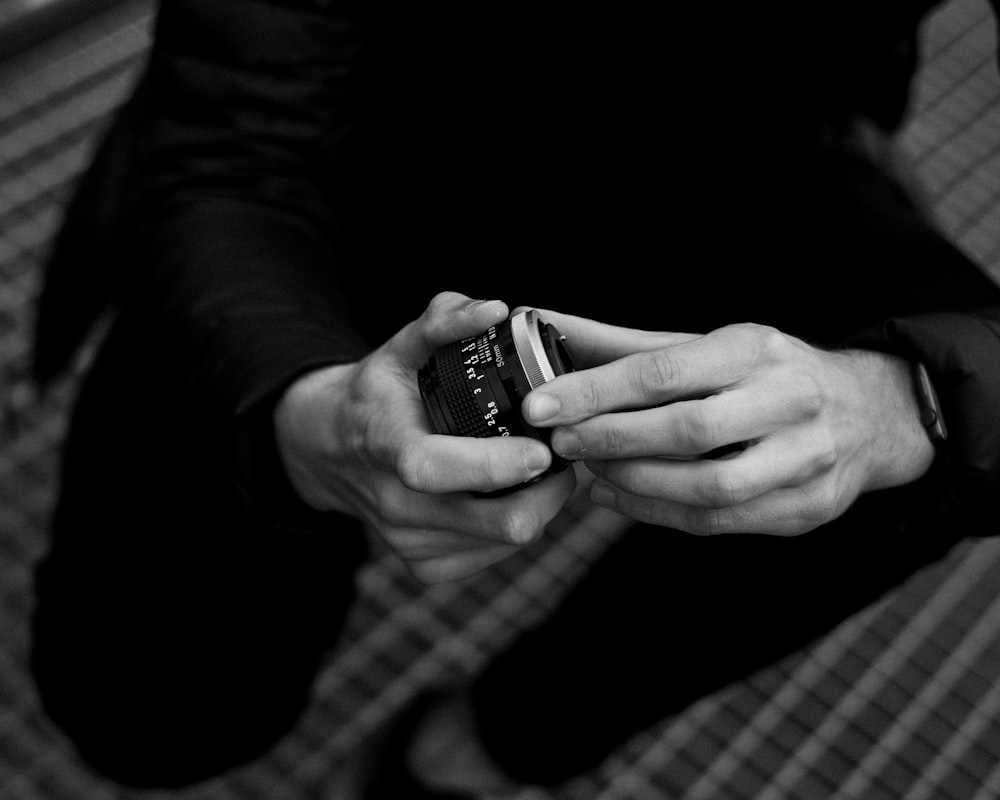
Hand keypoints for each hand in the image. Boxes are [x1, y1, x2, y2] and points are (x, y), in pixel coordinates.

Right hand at [274, 292, 575, 582]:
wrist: (328, 449)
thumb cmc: (378, 392)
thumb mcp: (401, 345)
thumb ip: (444, 320)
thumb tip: (495, 309)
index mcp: (386, 444)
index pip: (437, 468)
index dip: (496, 465)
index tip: (543, 449)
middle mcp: (395, 503)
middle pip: (491, 522)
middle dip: (546, 493)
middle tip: (566, 454)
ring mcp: (409, 541)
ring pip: (503, 541)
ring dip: (539, 507)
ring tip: (545, 468)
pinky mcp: (425, 566)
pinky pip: (492, 555)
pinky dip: (515, 525)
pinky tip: (515, 493)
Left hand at [521, 315, 934, 535]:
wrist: (870, 413)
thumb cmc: (765, 373)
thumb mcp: (708, 345)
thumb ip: (627, 345)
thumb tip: (544, 326)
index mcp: (756, 349)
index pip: (664, 371)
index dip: (596, 391)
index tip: (541, 404)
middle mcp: (788, 400)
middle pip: (688, 431)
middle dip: (612, 440)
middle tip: (560, 442)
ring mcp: (805, 460)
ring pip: (707, 487)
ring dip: (634, 483)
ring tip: (590, 470)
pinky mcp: (805, 509)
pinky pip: (719, 523)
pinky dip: (657, 514)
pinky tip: (618, 497)